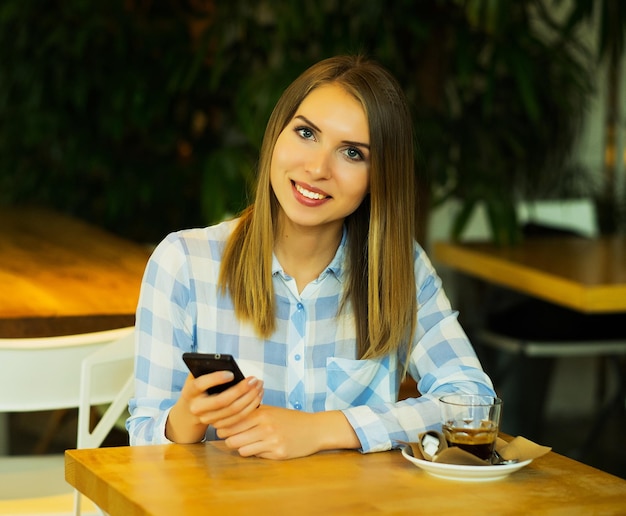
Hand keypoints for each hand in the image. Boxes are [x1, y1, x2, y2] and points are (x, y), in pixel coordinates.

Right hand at [166, 372, 263, 443]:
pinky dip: (250, 407)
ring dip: (250, 398)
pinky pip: (238, 418)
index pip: (201, 384)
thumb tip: (224, 361)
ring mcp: (207, 419)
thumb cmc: (198, 387)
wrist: (189, 411)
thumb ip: (207, 368)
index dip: (216, 378)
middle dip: (241, 390)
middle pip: (222, 401)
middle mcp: (197, 407)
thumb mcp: (196, 376)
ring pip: (233, 411)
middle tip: (254, 379)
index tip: (232, 373)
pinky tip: (258, 395)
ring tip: (259, 385)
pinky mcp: (219, 425)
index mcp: (190, 391)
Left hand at [216, 405, 359, 459]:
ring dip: (243, 448)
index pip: (232, 423)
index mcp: (262, 414)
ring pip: (242, 450)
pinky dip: (256, 453)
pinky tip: (264, 447)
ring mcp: (272, 442)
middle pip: (233, 439)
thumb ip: (252, 413)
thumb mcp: (271, 410)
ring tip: (249, 443)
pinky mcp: (278, 454)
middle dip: (230, 440)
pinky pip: (256, 456)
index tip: (222, 430)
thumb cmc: (291, 419)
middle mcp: (266, 427)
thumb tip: (227, 415)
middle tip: (233, 439)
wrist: (315, 429)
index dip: (223, 428)